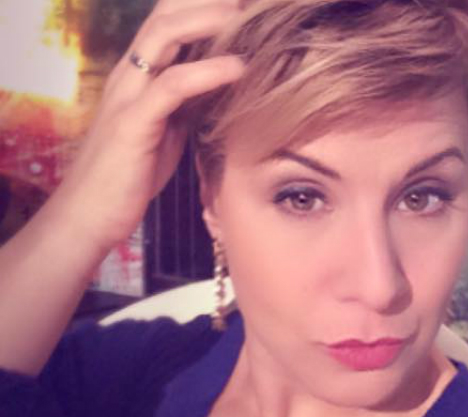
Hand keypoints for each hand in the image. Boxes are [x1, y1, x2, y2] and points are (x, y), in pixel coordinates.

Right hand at [57, 0, 243, 248]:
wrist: (90, 215)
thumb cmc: (131, 172)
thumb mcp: (169, 127)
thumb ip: (190, 101)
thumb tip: (228, 84)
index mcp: (139, 73)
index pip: (168, 20)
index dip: (203, 5)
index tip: (246, 4)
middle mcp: (130, 75)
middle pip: (165, 14)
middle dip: (207, 1)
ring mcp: (128, 95)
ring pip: (163, 36)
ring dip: (208, 20)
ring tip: (247, 16)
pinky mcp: (132, 123)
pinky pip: (171, 85)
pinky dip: (207, 72)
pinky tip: (239, 68)